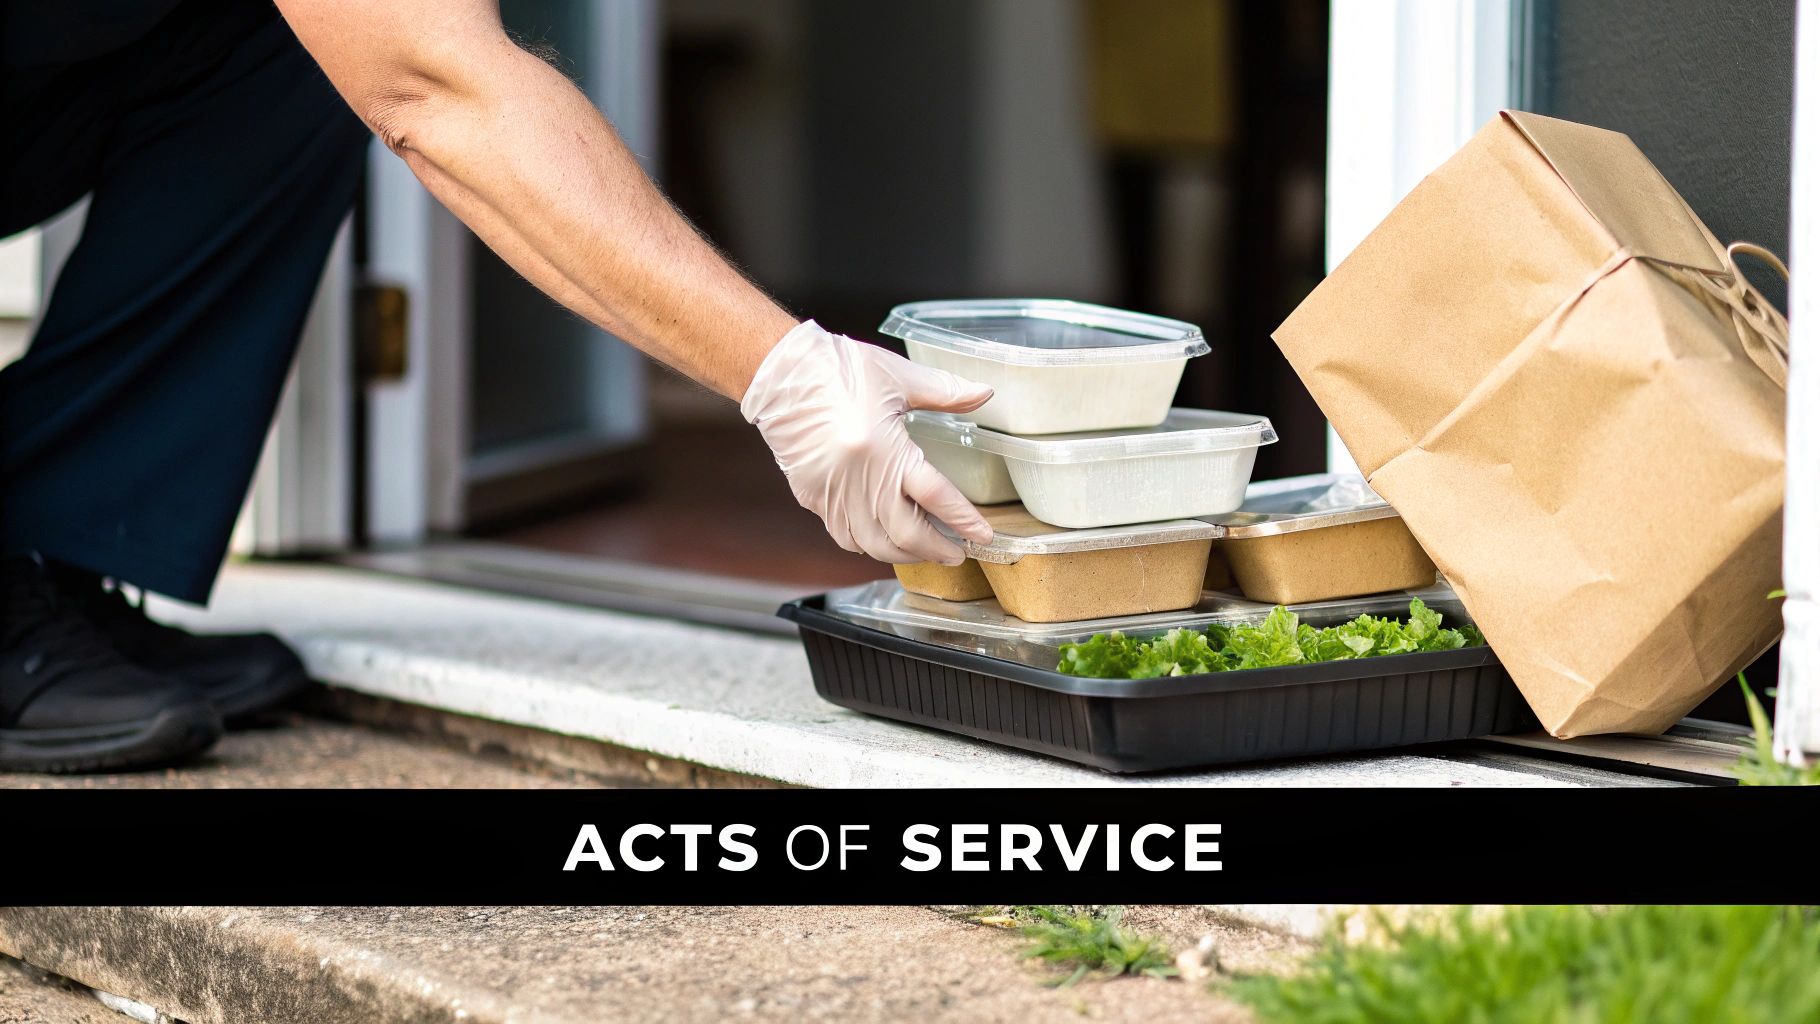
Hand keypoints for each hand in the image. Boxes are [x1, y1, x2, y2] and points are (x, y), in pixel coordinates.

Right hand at [741, 320, 995, 564]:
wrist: (781, 375)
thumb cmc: (838, 370)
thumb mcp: (898, 376)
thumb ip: (944, 391)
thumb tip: (984, 394)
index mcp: (885, 448)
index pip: (935, 496)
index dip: (963, 520)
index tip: (982, 535)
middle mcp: (859, 479)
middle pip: (906, 533)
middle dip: (937, 549)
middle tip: (957, 554)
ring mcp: (834, 493)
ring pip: (874, 544)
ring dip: (904, 555)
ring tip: (926, 553)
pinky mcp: (813, 497)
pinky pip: (845, 535)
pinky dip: (869, 546)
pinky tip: (885, 542)